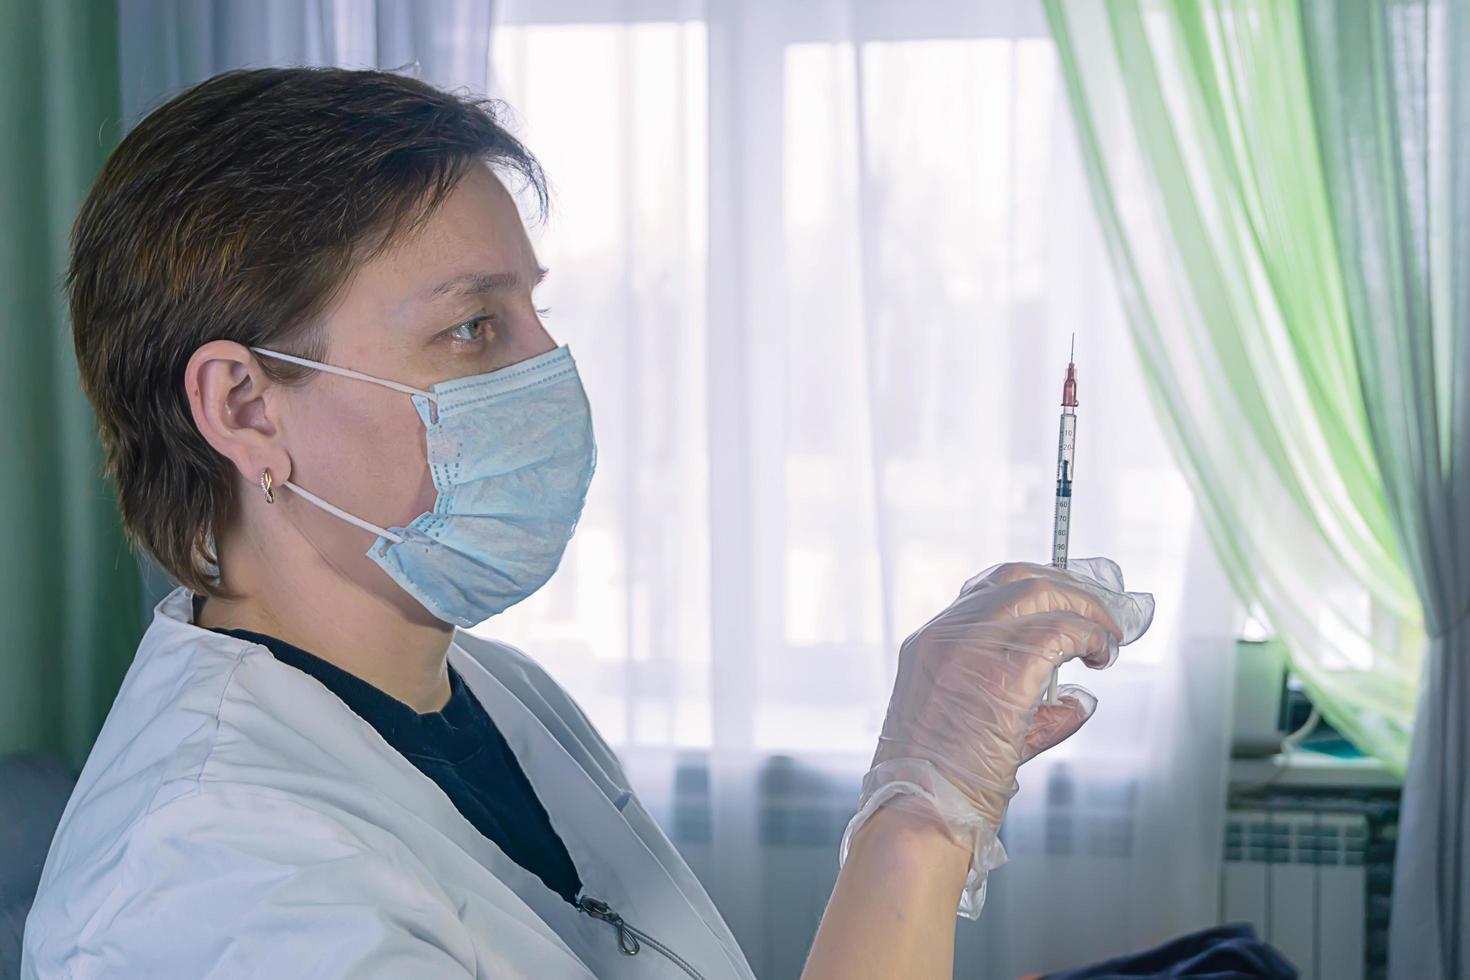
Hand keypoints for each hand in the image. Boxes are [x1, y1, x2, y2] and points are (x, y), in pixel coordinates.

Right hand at [841, 557, 1153, 916]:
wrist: (920, 813)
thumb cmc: (940, 786)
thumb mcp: (970, 727)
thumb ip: (1023, 705)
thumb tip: (1075, 699)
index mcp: (929, 644)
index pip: (985, 592)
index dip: (1034, 591)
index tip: (1065, 605)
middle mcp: (945, 634)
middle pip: (1017, 579)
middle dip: (1068, 590)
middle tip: (1100, 615)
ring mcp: (970, 647)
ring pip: (1041, 593)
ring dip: (1085, 610)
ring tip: (1106, 638)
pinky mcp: (1003, 671)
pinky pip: (1062, 631)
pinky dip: (1091, 637)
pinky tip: (1101, 656)